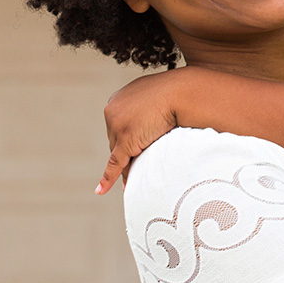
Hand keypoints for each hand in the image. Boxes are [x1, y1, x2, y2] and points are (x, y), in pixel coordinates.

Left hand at [97, 69, 189, 193]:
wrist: (181, 93)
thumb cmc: (176, 93)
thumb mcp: (156, 98)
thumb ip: (148, 108)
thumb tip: (151, 122)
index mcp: (117, 99)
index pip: (117, 126)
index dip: (129, 139)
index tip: (138, 146)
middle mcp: (112, 111)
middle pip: (116, 141)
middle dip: (128, 152)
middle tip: (142, 161)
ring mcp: (117, 126)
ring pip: (118, 154)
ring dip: (128, 165)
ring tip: (138, 177)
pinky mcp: (126, 141)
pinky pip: (116, 163)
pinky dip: (109, 177)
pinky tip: (101, 190)